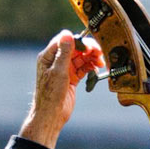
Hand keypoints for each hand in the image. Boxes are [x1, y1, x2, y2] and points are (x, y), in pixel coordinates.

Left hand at [20, 30, 105, 148]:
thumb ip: (64, 52)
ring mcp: (64, 70)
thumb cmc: (50, 95)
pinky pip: (82, 68)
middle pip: (75, 49)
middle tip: (99, 53)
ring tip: (100, 62)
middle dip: (88, 50)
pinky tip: (96, 68)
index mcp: (48, 56)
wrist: (52, 115)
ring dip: (91, 58)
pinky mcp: (71, 78)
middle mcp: (55, 61)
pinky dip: (90, 66)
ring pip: (80, 58)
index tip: (90, 46)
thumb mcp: (59, 71)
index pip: (65, 41)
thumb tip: (67, 34)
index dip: (79, 41)